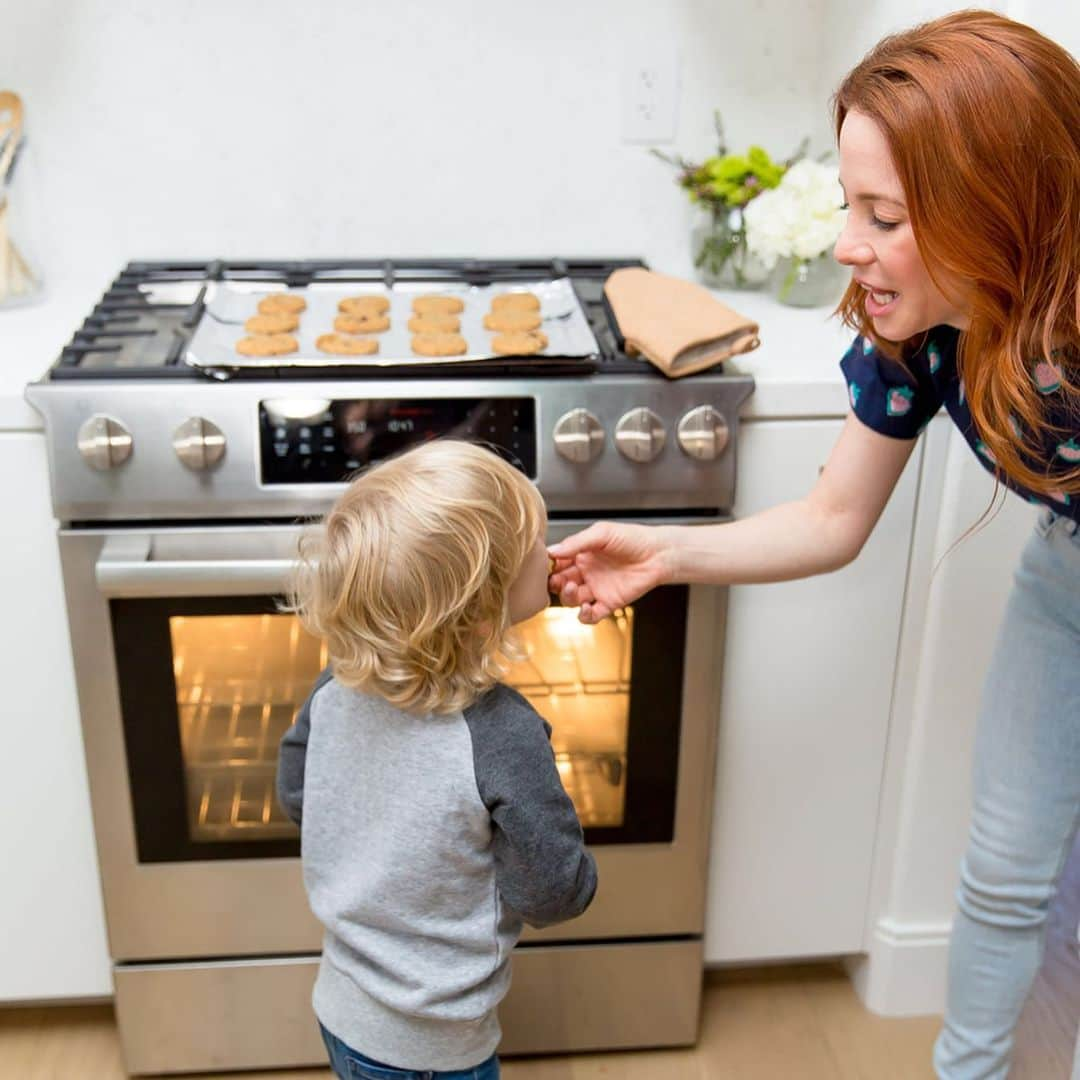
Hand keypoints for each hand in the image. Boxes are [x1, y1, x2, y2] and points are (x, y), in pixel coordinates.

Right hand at [547, 522, 670, 623]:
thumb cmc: (633, 538)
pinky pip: (590, 616)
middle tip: (556, 580)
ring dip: (567, 597)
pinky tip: (586, 607)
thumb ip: (576, 543)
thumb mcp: (601, 533)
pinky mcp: (608, 603)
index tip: (544, 565)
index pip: (557, 563)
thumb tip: (552, 551)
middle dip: (554, 583)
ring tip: (572, 589)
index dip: (549, 566)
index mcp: (582, 554)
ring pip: (572, 600)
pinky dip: (584, 616)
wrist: (658, 554)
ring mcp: (596, 589)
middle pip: (560, 583)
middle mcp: (586, 572)